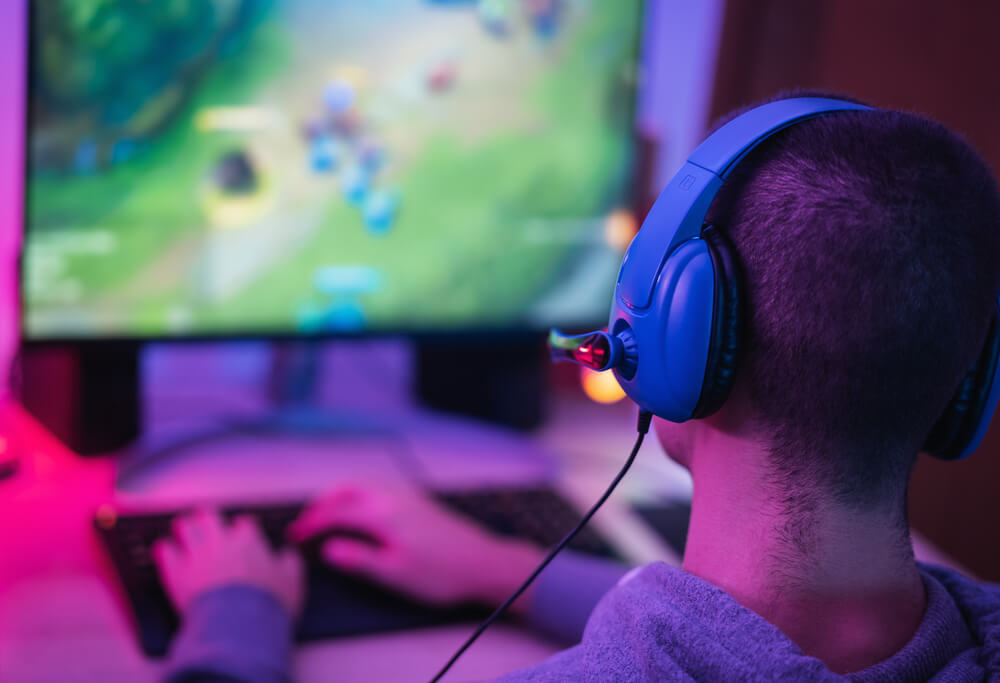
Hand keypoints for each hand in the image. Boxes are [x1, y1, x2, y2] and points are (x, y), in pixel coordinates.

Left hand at [153, 508, 303, 617]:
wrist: (237, 626)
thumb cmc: (266, 604)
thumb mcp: (292, 583)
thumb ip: (289, 563)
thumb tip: (287, 555)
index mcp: (248, 541)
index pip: (243, 524)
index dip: (242, 529)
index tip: (242, 534)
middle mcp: (221, 542)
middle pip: (209, 517)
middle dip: (207, 517)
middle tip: (204, 519)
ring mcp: (196, 556)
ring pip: (185, 528)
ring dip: (184, 527)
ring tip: (183, 527)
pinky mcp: (177, 573)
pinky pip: (165, 552)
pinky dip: (165, 549)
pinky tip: (165, 549)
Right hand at [288, 483, 543, 611]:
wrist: (484, 563)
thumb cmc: (441, 574)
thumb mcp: (395, 574)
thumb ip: (359, 559)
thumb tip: (328, 548)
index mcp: (384, 514)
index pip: (336, 512)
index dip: (311, 523)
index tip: (295, 536)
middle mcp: (394, 497)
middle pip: (347, 489)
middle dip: (321, 503)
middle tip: (305, 522)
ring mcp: (409, 496)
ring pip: (364, 485)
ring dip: (340, 496)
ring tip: (326, 514)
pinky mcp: (420, 501)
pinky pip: (379, 487)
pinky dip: (358, 494)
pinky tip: (361, 510)